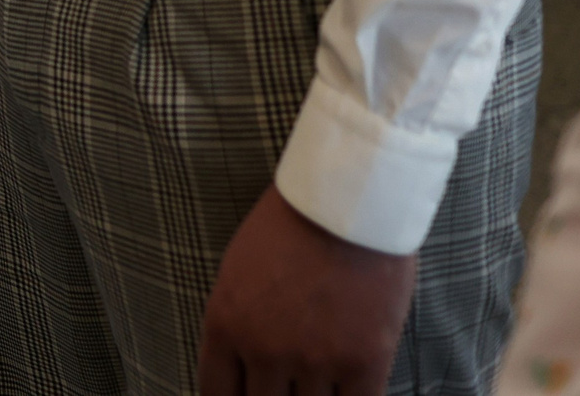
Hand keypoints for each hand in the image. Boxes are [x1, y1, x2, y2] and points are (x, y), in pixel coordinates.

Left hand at [198, 188, 415, 395]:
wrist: (346, 203)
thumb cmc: (288, 228)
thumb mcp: (236, 274)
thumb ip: (235, 326)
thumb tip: (242, 372)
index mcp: (225, 324)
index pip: (217, 395)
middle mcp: (264, 349)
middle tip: (286, 388)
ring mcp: (314, 360)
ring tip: (318, 383)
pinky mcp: (363, 362)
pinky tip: (349, 392)